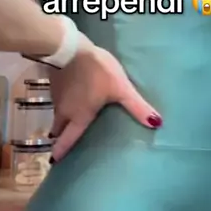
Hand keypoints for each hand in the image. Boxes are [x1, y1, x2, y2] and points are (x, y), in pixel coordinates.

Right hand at [47, 34, 161, 161]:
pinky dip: (63, 103)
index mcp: (79, 116)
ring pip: (57, 113)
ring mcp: (57, 96)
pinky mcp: (55, 82)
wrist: (70, 47)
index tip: (55, 162)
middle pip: (58, 128)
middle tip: (61, 144)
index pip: (68, 138)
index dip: (62, 151)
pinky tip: (70, 98)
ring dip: (61, 121)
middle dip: (59, 137)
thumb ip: (136, 106)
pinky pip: (58, 99)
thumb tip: (156, 124)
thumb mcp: (121, 88)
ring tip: (67, 124)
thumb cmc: (96, 70)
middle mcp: (64, 110)